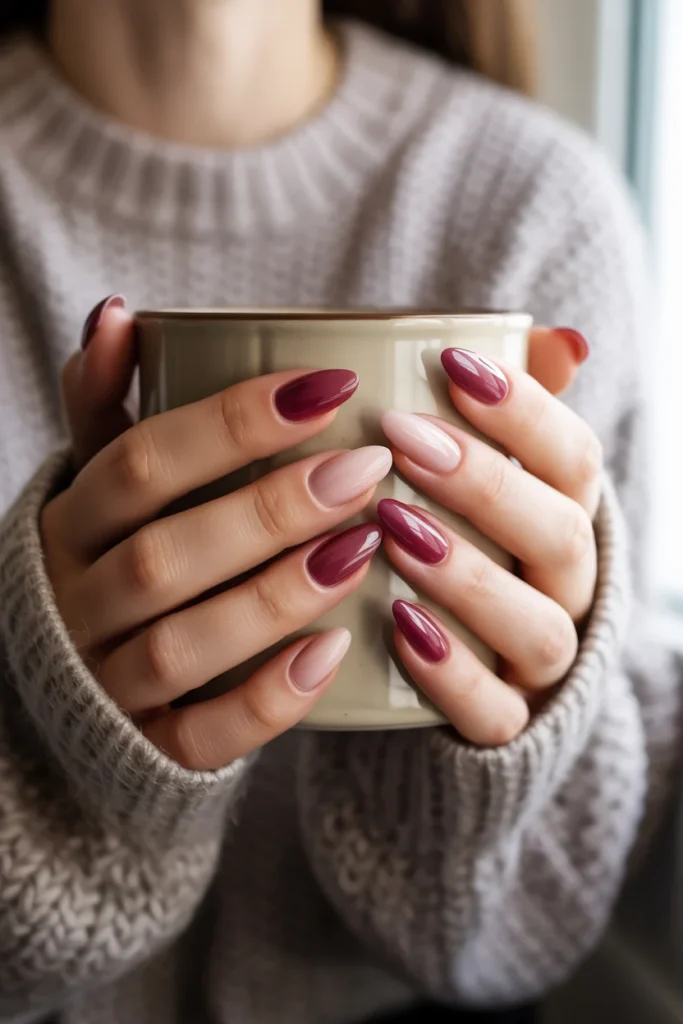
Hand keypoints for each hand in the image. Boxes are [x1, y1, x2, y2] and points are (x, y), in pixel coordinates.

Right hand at [42, 297, 390, 768]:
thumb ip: (104, 403)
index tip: (333, 385)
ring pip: (181, 645)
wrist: (79, 683)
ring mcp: (108, 683)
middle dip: (269, 509)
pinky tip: (336, 651)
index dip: (233, 422)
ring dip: (274, 596)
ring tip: (363, 546)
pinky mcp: (148, 747)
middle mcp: (78, 602)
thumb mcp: (99, 481)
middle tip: (367, 468)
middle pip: (164, 554)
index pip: (140, 462)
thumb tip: (116, 312)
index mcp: (71, 523)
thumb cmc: (114, 555)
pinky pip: (201, 736)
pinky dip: (267, 699)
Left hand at [379, 328, 598, 746]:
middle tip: (401, 438)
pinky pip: (495, 711)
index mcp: (565, 517)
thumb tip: (561, 340)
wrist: (474, 667)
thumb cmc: (472, 543)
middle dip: (484, 483)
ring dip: (467, 574)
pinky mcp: (507, 721)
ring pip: (536, 626)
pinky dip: (452, 673)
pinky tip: (399, 629)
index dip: (524, 410)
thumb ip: (514, 413)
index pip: (574, 458)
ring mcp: (539, 661)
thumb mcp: (489, 477)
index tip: (452, 366)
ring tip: (393, 529)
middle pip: (558, 533)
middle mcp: (566, 588)